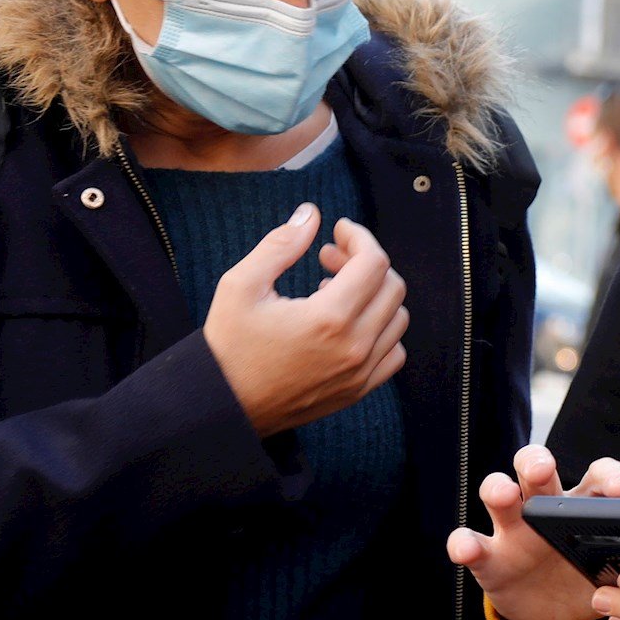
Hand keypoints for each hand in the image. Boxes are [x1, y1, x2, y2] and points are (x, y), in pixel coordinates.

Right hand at [203, 205, 408, 435]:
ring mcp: (360, 373)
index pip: (374, 263)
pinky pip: (393, 353)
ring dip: (374, 295)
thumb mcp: (241, 285)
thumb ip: (281, 245)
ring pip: (397, 319)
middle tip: (329, 258)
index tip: (338, 231)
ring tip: (332, 290)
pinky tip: (348, 324)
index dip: (359, 237)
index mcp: (328, 319)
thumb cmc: (228, 345)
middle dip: (364, 262)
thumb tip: (311, 214)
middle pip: (392, 287)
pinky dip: (381, 330)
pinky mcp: (358, 390)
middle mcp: (354, 348)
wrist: (222, 405)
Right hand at [448, 451, 619, 619]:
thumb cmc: (593, 576)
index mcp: (585, 504)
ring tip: (506, 495)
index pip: (597, 474)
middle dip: (537, 461)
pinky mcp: (489, 560)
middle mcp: (545, 506)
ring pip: (497, 492)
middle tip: (546, 469)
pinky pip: (469, 543)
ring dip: (498, 488)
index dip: (611, 475)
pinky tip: (468, 548)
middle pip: (535, 467)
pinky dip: (463, 543)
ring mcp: (512, 531)